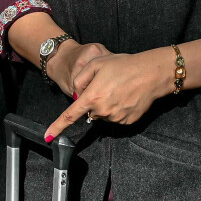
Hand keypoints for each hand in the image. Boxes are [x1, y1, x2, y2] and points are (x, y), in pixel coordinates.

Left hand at [45, 49, 170, 140]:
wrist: (152, 74)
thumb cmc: (124, 65)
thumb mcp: (96, 64)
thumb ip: (80, 79)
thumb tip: (76, 95)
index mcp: (92, 97)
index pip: (70, 116)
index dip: (57, 127)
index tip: (48, 136)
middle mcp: (102, 111)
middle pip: (90, 111)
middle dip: (94, 101)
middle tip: (107, 85)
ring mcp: (115, 118)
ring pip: (104, 114)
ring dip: (107, 105)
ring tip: (120, 89)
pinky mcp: (127, 121)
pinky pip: (116, 117)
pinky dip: (119, 109)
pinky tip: (127, 97)